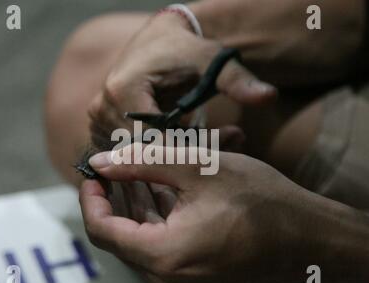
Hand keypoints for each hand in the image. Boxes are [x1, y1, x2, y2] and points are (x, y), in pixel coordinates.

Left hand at [79, 144, 323, 282]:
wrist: (311, 238)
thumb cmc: (262, 200)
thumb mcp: (199, 168)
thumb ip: (143, 162)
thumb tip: (101, 162)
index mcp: (164, 254)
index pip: (102, 230)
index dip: (91, 198)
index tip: (92, 170)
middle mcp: (170, 276)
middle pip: (122, 234)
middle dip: (116, 196)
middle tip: (116, 162)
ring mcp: (185, 278)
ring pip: (144, 237)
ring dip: (138, 204)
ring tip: (138, 169)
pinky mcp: (199, 272)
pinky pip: (165, 244)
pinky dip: (159, 216)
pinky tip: (163, 188)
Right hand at [88, 12, 276, 148]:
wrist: (158, 40)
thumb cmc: (185, 50)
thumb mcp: (212, 61)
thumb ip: (238, 80)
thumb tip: (269, 96)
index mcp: (124, 89)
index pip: (155, 138)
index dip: (189, 149)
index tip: (223, 148)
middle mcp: (103, 106)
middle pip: (146, 151)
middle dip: (184, 155)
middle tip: (223, 149)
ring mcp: (98, 118)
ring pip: (140, 155)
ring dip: (173, 156)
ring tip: (209, 145)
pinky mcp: (102, 125)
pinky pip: (132, 152)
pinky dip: (160, 153)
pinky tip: (188, 146)